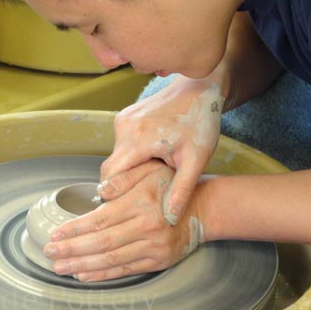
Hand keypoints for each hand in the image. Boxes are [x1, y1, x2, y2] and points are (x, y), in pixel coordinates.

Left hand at [44, 160, 210, 281]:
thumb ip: (123, 179)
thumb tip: (98, 193)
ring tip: (61, 266)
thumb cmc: (170, 186)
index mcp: (141, 202)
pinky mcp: (157, 261)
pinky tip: (84, 274)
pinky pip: (125, 270)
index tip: (56, 233)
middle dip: (72, 249)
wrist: (201, 208)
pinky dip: (102, 274)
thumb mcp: (149, 170)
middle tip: (50, 252)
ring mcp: (153, 247)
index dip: (75, 228)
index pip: (100, 218)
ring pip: (110, 259)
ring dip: (82, 265)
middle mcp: (146, 227)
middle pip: (101, 242)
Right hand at [99, 76, 224, 224]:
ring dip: (131, 167)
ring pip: (117, 156)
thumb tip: (169, 219)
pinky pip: (122, 143)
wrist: (199, 90)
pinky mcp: (125, 115)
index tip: (129, 207)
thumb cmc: (200, 123)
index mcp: (137, 139)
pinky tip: (154, 155)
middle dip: (125, 183)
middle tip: (145, 193)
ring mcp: (123, 119)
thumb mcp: (196, 160)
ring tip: (155, 171)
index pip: (111, 178)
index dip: (116, 196)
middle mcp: (124, 127)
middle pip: (111, 168)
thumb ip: (181, 190)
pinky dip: (133, 153)